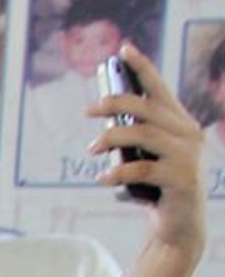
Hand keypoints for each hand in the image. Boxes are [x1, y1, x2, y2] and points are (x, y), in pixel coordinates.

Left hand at [88, 43, 204, 257]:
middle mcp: (188, 135)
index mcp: (179, 124)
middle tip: (88, 110)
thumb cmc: (155, 188)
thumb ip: (132, 136)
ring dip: (111, 138)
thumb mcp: (143, 157)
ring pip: (144, 134)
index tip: (123, 49)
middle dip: (115, 103)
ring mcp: (188, 157)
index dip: (142, 67)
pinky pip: (142, 169)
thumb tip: (101, 116)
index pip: (160, 89)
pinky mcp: (181, 179)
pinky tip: (103, 178)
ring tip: (91, 149)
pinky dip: (118, 173)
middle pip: (147, 108)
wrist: (177, 227)